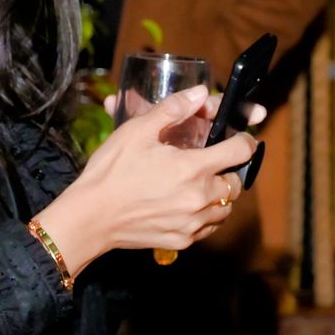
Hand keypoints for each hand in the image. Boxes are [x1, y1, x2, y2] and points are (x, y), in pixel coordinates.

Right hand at [39, 86, 258, 275]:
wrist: (90, 216)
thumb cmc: (111, 171)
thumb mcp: (137, 131)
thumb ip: (172, 109)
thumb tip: (201, 93)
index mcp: (193, 168)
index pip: (240, 151)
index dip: (244, 140)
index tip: (238, 138)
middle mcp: (199, 198)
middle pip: (236, 182)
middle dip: (228, 169)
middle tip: (211, 162)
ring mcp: (192, 223)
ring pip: (225, 208)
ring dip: (220, 194)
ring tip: (200, 184)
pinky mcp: (182, 241)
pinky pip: (209, 227)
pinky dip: (206, 216)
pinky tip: (188, 205)